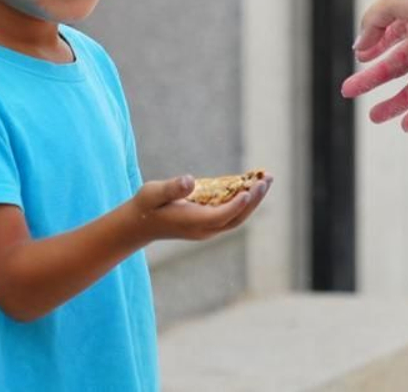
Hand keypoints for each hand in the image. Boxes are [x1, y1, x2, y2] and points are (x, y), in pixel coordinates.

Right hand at [132, 174, 272, 241]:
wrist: (141, 225)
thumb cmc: (146, 206)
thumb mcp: (153, 193)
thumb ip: (172, 188)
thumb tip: (190, 181)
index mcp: (192, 223)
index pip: (220, 216)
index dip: (236, 205)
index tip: (249, 190)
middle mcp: (204, 229)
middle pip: (236, 218)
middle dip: (254, 199)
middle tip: (267, 178)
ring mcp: (208, 228)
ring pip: (238, 217)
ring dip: (254, 199)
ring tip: (266, 178)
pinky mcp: (209, 223)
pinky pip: (232, 213)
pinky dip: (245, 200)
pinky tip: (252, 184)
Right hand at [340, 0, 407, 131]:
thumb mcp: (391, 2)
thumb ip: (372, 24)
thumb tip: (358, 49)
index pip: (388, 38)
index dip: (373, 48)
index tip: (360, 57)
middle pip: (393, 67)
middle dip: (371, 79)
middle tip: (348, 91)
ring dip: (394, 104)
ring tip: (374, 117)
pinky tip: (406, 126)